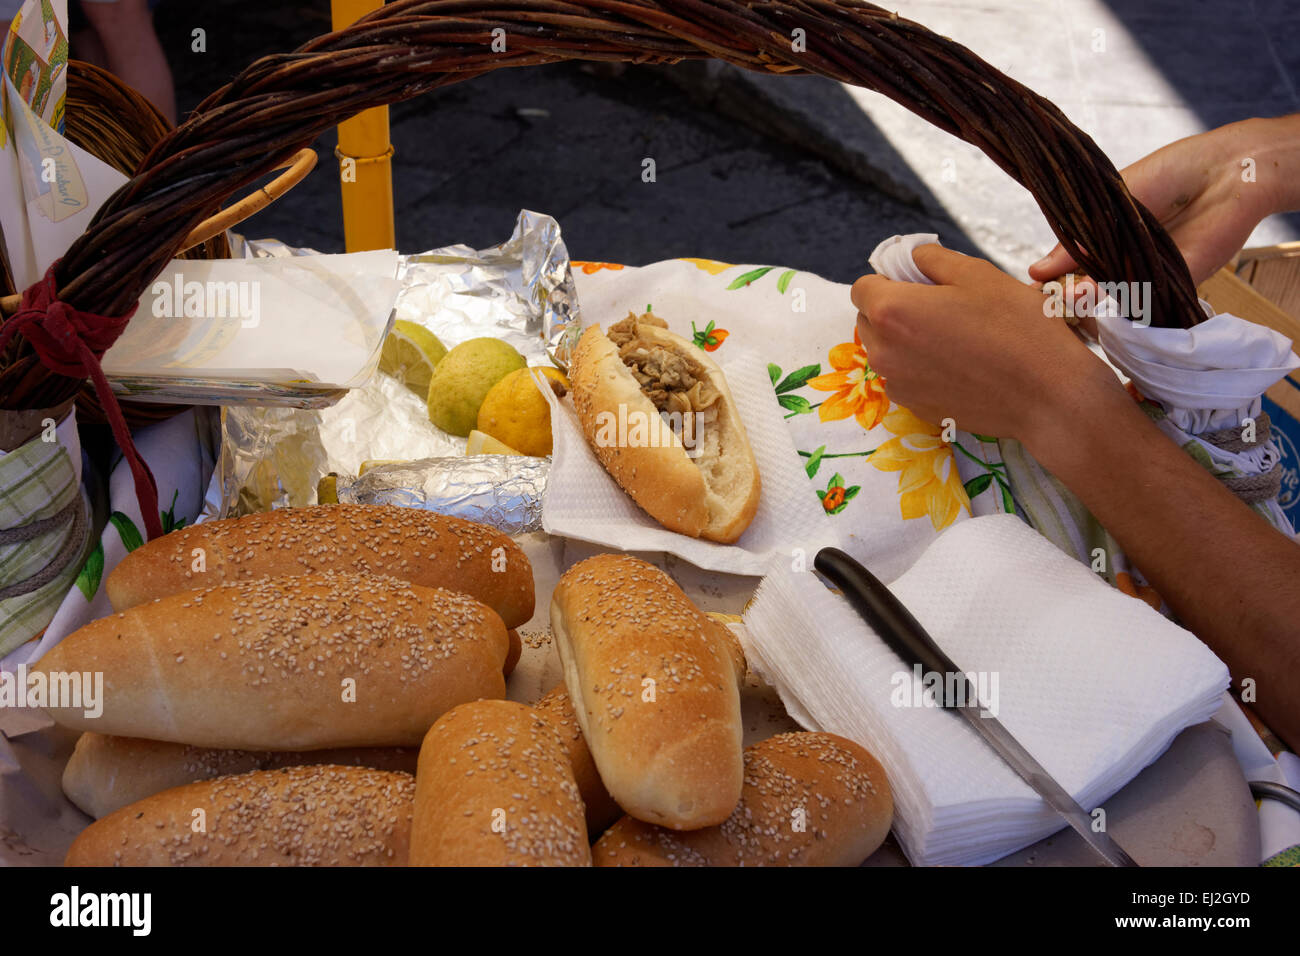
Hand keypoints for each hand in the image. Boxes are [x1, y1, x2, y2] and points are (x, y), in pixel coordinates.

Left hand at [853, 245, 1126, 444]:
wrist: (1047, 394)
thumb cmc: (1016, 326)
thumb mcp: (977, 273)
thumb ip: (931, 258)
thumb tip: (910, 256)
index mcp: (891, 311)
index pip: (862, 286)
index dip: (889, 279)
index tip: (918, 282)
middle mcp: (883, 351)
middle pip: (870, 320)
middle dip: (894, 309)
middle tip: (941, 307)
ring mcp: (897, 384)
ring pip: (887, 351)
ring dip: (906, 340)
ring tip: (954, 338)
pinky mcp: (916, 407)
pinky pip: (905, 378)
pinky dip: (921, 368)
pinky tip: (960, 366)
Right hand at [1030, 117, 1296, 286]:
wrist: (1226, 171)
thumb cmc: (1170, 174)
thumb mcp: (1110, 203)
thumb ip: (1078, 241)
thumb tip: (1038, 271)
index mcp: (1108, 236)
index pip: (1073, 263)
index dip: (1052, 276)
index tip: (1032, 285)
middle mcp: (1126, 259)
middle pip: (1088, 286)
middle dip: (1064, 293)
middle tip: (1044, 296)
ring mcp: (1147, 275)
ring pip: (1110, 296)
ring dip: (1086, 299)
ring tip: (1067, 294)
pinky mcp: (1171, 285)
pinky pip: (1139, 302)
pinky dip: (1115, 301)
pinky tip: (1093, 295)